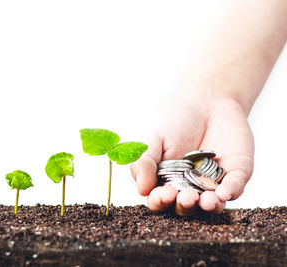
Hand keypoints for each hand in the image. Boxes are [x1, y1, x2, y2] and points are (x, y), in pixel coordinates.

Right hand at [131, 95, 253, 215]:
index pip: (160, 201)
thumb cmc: (175, 120)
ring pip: (212, 205)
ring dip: (209, 207)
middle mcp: (189, 187)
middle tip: (186, 197)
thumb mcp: (153, 138)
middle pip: (186, 208)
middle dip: (185, 206)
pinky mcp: (235, 174)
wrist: (206, 100)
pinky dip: (230, 191)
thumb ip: (144, 162)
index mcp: (165, 182)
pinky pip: (235, 187)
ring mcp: (213, 183)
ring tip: (206, 201)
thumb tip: (142, 190)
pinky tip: (224, 192)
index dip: (161, 202)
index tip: (164, 194)